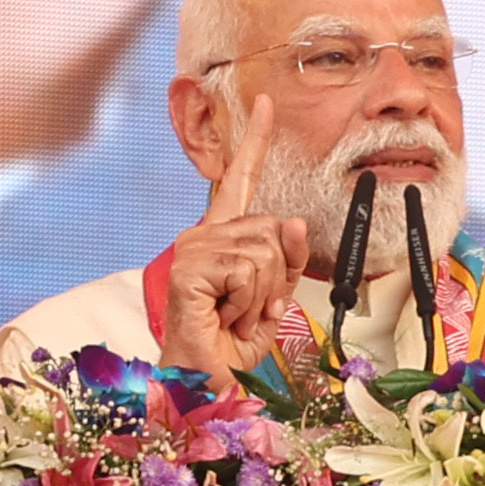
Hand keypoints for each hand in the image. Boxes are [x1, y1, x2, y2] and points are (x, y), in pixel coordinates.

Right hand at [159, 96, 309, 388]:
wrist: (205, 382)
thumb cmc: (231, 345)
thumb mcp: (274, 298)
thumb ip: (288, 260)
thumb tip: (295, 222)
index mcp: (223, 238)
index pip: (242, 180)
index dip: (256, 141)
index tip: (266, 103)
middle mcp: (203, 234)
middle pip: (275, 229)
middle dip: (277, 278)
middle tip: (247, 308)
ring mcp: (193, 248)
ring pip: (266, 251)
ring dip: (262, 295)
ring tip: (233, 313)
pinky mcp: (190, 266)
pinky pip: (249, 269)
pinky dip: (248, 301)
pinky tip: (222, 314)